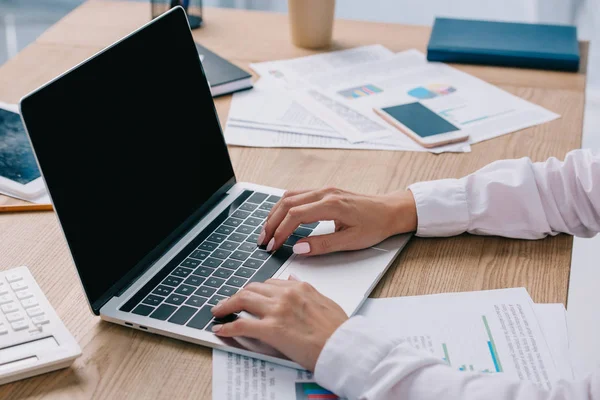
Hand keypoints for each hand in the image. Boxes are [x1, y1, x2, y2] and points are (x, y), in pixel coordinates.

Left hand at [211, 276, 347, 370]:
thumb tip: (291, 279)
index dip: (255, 290)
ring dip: (226, 305)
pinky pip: (242, 325)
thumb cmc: (338, 329)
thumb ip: (305, 289)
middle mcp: (286, 294)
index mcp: (299, 287)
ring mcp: (277, 311)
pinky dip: (228, 327)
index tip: (248, 296)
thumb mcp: (324, 301)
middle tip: (228, 302)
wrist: (343, 347)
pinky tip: (221, 329)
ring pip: (242, 300)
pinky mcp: (271, 329)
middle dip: (237, 295)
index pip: (269, 283)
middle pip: (252, 289)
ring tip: (219, 312)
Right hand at [257, 187, 416, 255]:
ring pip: (289, 196)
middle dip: (272, 223)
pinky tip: (280, 218)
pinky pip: (297, 195)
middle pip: (287, 203)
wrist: (391, 210)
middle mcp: (325, 193)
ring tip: (268, 231)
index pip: (295, 215)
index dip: (280, 231)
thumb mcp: (351, 241)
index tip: (273, 246)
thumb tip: (298, 248)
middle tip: (263, 241)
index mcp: (331, 204)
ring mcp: (324, 190)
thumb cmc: (375, 225)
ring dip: (275, 213)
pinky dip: (284, 207)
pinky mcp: (325, 191)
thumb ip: (323, 245)